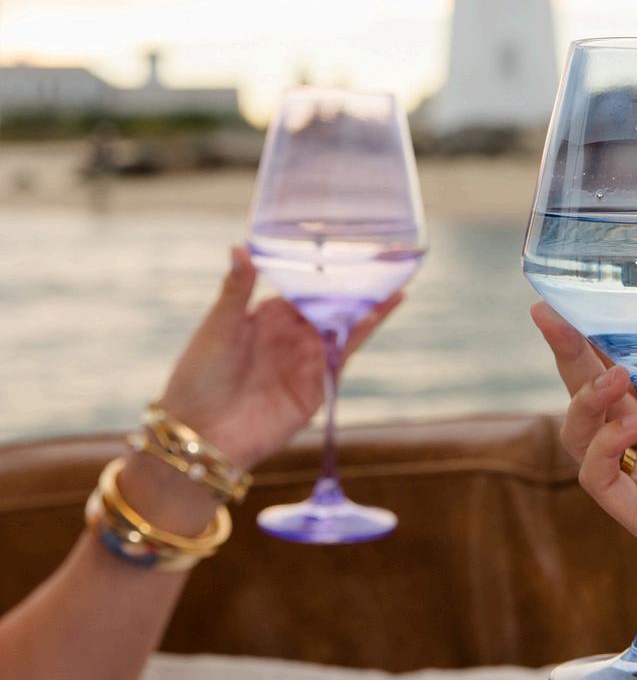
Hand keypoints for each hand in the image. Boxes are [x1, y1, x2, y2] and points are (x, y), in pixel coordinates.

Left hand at [159, 247, 400, 470]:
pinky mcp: (315, 388)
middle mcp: (290, 337)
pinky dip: (362, 333)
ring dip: (368, 308)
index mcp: (267, 318)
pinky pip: (343, 357)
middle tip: (385, 259)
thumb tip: (240, 246)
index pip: (303, 290)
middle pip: (330, 308)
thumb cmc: (198, 377)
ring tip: (395, 283)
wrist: (200, 434)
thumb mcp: (218, 327)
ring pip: (343, 329)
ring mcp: (305, 362)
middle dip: (356, 288)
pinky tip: (378, 313)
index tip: (347, 246)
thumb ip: (236, 289)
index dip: (324, 271)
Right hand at [532, 252, 636, 638]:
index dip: (594, 334)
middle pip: (592, 393)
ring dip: (585, 403)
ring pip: (583, 437)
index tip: (571, 296)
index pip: (625, 364)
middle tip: (549, 314)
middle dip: (566, 354)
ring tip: (614, 377)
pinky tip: (636, 422)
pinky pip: (601, 482)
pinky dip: (605, 449)